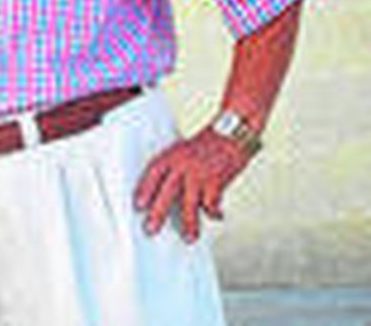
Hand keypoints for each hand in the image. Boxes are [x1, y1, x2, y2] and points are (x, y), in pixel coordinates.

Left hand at [133, 127, 253, 242]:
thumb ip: (174, 169)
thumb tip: (166, 192)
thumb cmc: (208, 144)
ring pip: (190, 203)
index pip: (152, 174)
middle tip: (151, 229)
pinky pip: (212, 204)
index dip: (144, 189)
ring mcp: (199, 174)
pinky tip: (216, 217)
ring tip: (188, 238)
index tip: (138, 206)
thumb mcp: (183, 151)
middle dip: (158, 213)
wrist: (232, 133)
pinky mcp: (216, 182)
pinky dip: (214, 213)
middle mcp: (183, 165)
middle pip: (166, 192)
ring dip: (189, 223)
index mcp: (171, 156)